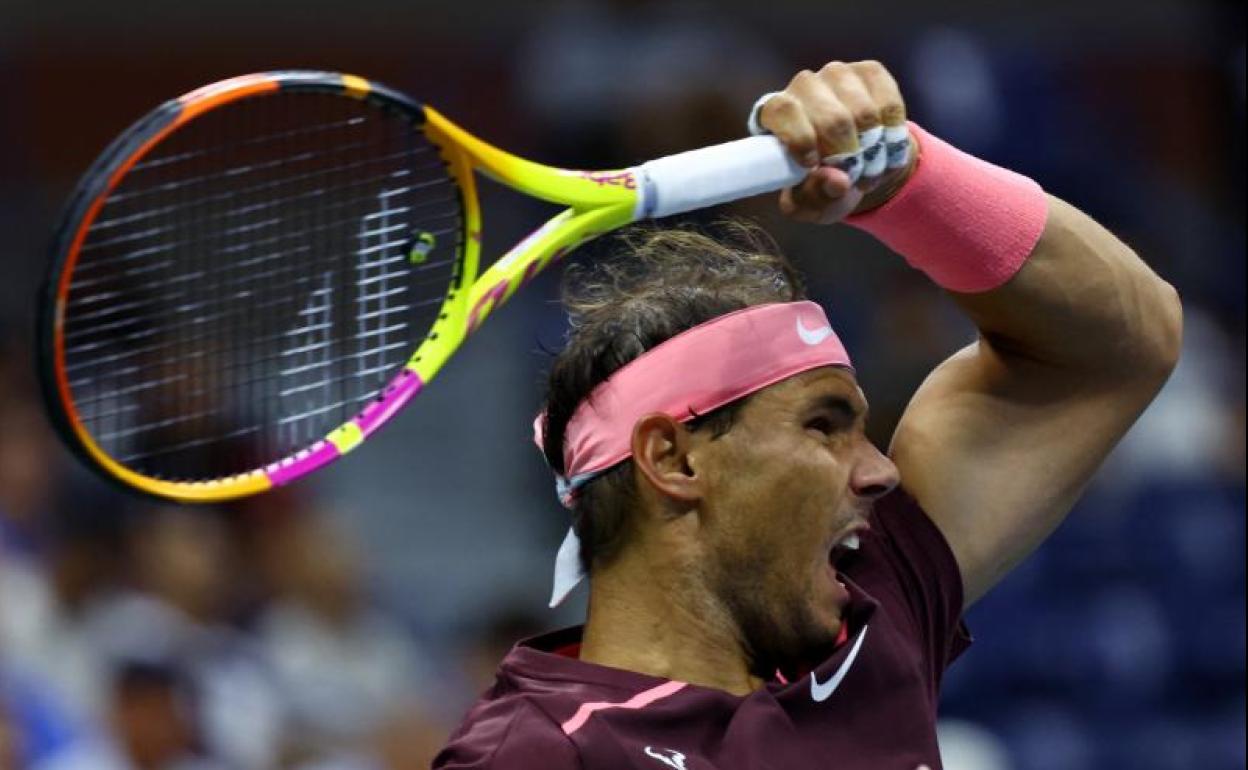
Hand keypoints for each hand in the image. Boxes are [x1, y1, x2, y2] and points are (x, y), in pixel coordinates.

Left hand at [757, 60, 917, 222]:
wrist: (856, 163)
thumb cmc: (820, 183)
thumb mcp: (809, 203)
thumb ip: (814, 197)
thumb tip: (838, 181)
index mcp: (775, 113)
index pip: (783, 111)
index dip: (800, 139)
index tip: (813, 165)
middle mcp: (803, 86)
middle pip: (831, 119)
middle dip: (847, 157)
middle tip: (851, 177)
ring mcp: (837, 75)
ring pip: (864, 114)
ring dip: (873, 151)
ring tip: (868, 170)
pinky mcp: (869, 72)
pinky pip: (889, 106)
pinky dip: (892, 137)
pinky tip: (885, 151)